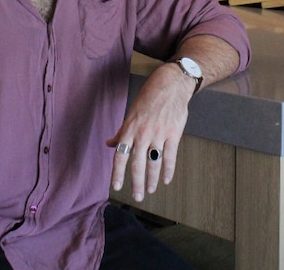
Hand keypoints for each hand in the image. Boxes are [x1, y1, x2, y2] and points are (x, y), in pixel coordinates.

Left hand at [106, 63, 190, 201]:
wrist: (170, 85)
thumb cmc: (148, 98)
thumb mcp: (131, 113)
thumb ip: (122, 131)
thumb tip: (109, 144)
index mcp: (130, 129)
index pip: (120, 155)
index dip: (118, 173)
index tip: (116, 187)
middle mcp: (143, 133)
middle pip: (137, 164)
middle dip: (136, 183)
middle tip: (137, 197)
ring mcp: (159, 134)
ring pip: (154, 163)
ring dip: (152, 180)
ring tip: (150, 190)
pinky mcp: (173, 134)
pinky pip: (170, 157)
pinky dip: (168, 170)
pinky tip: (167, 180)